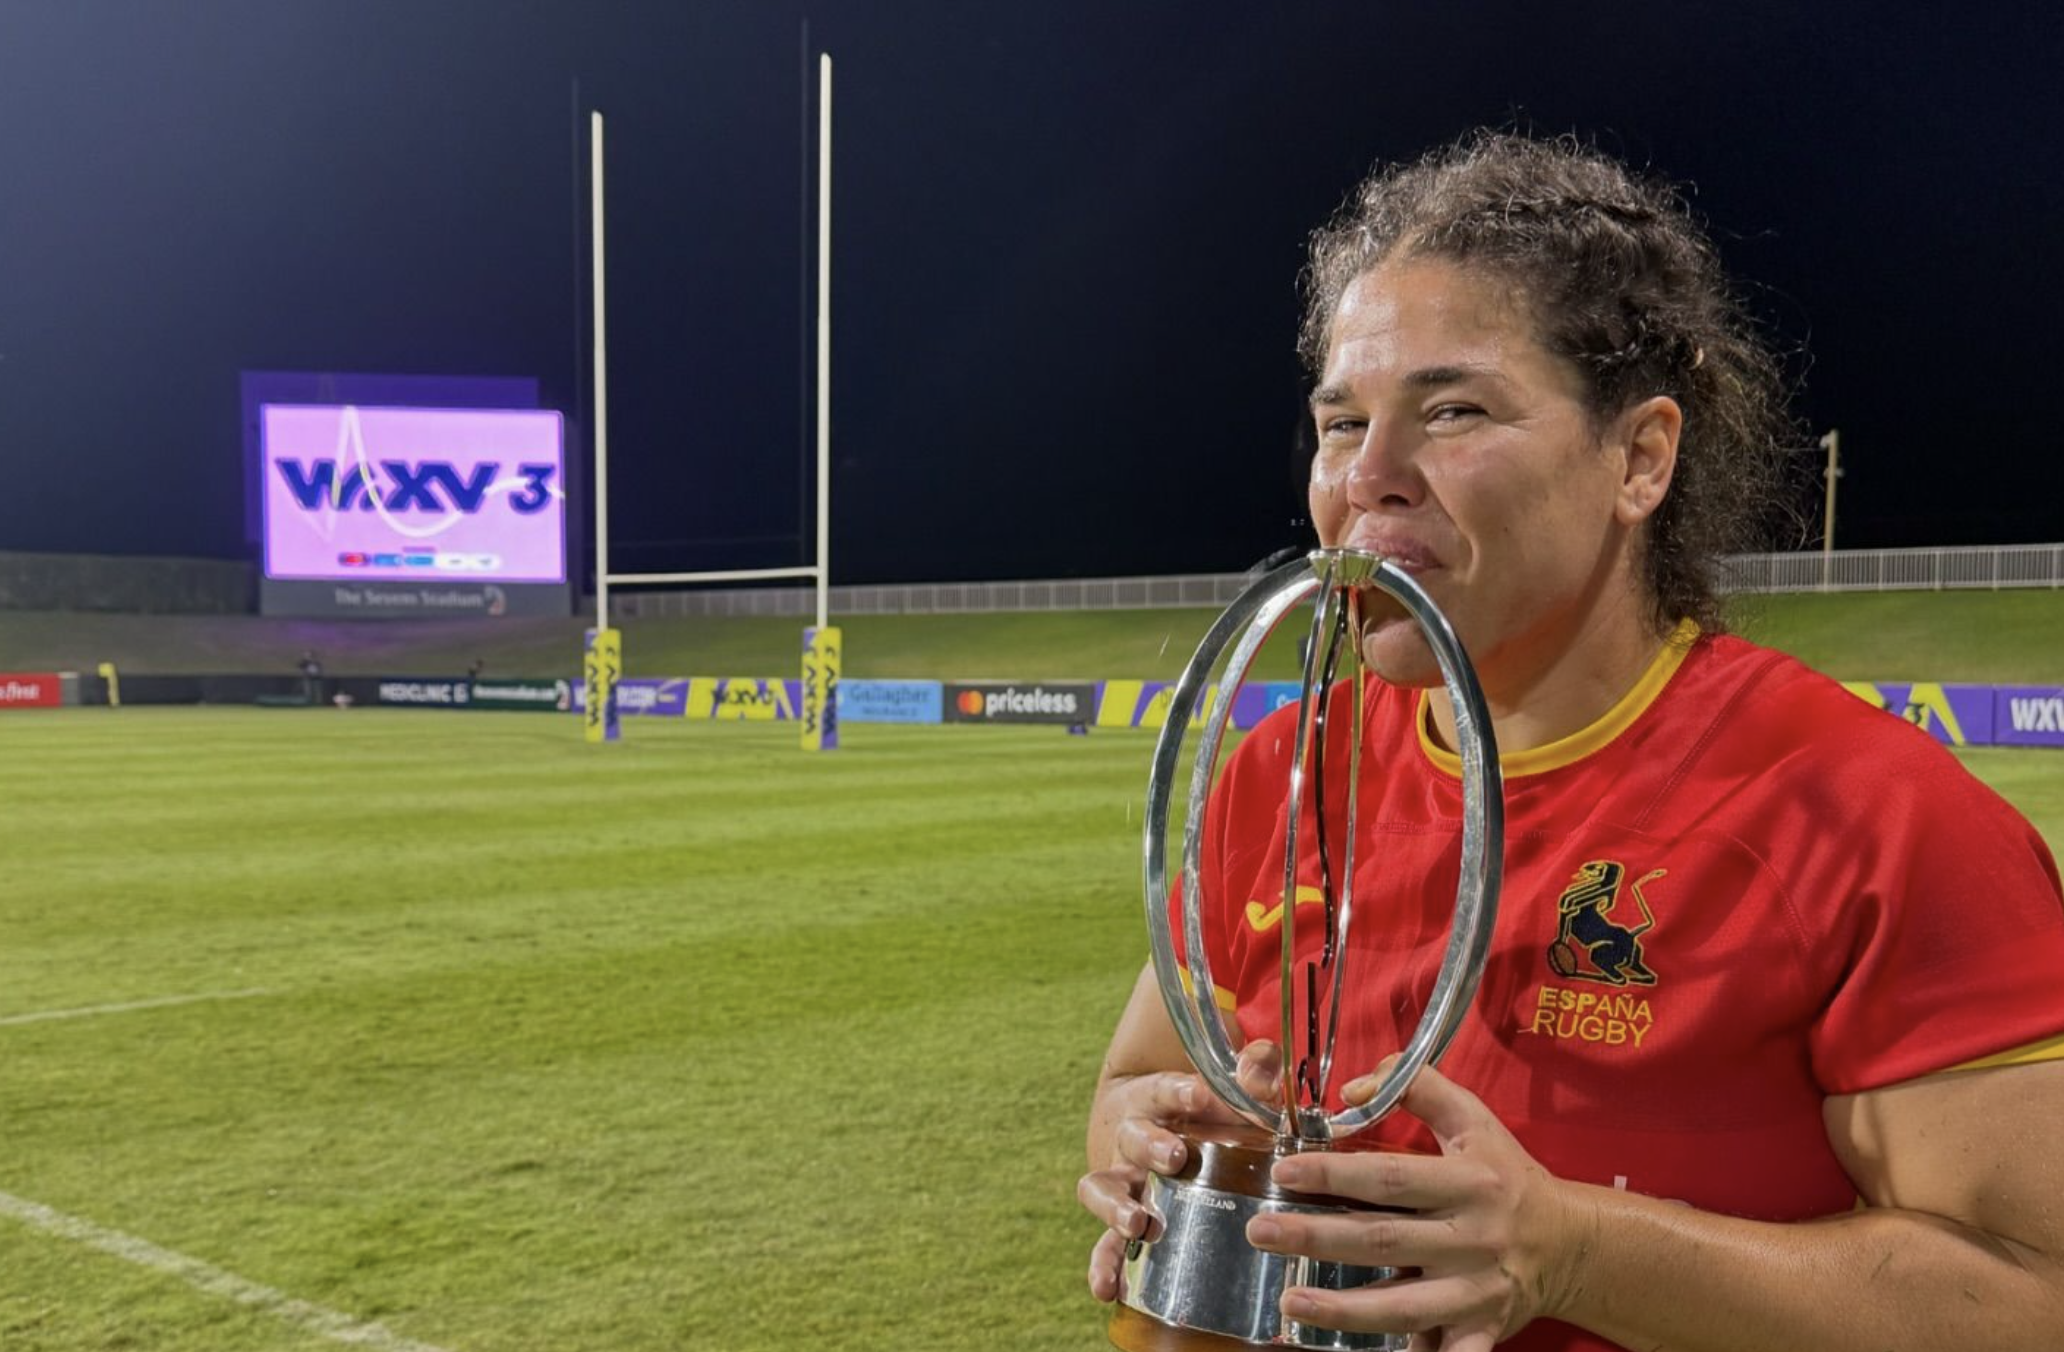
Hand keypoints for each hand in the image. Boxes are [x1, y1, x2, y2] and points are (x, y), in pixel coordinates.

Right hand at [1079, 1041, 1282, 1301]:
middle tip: (1174, 1157)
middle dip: (1151, 1146)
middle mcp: (1132, 1139)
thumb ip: (1251, 1073)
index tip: (1198, 1094)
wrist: (1149, 1123)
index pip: (1164, 1090)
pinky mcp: (1121, 1219)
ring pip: (1104, 1189)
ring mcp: (1123, 1181)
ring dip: (1117, 1207)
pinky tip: (1107, 1289)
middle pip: (1132, 1137)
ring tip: (1137, 1224)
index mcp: (1156, 1101)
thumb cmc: (1202, 1108)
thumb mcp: (1227, 1086)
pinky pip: (1105, 1244)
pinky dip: (1103, 1265)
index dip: (1179, 1092)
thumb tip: (1262, 1069)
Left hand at [1243, 1063, 1588, 1351]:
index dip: (1335, 1174)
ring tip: (1290, 1300)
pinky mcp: (1482, 1330)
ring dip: (1343, 1309)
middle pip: (1384, 1241)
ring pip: (1403, 1306)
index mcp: (1468, 1183)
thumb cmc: (1507, 1174)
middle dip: (1317, 1236)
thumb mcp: (1473, 1119)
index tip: (1285, 1171)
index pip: (1390, 1178)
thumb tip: (1351, 1090)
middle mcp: (1472, 1238)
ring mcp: (1475, 1291)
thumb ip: (1416, 1087)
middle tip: (1261, 1231)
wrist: (1571, 1243)